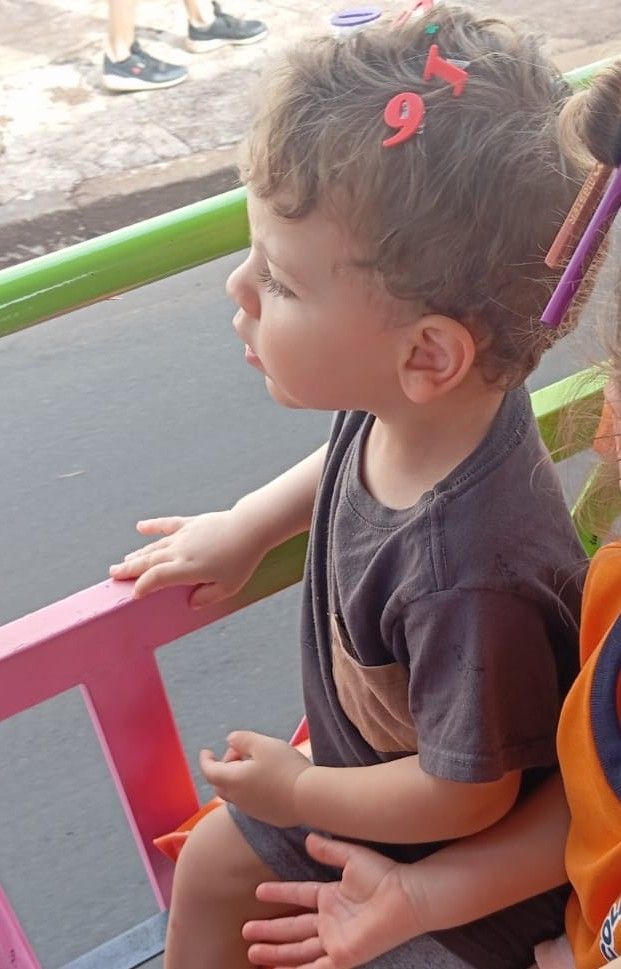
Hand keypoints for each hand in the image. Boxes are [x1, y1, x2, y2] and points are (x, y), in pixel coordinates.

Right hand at [108, 509, 264, 604]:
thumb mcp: (228, 587)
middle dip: (129, 569)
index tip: (134, 594)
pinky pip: (168, 525)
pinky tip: (140, 527)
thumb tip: (190, 604)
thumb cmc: (241, 560)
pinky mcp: (191, 524)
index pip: (157, 578)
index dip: (143, 586)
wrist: (250, 527)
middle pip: (149, 561)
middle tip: (112, 575)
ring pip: (154, 546)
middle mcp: (181, 551)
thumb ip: (207, 598)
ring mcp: (184, 536)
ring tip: (122, 562)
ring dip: (137, 554)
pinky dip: (153, 526)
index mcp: (188, 568)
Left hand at [200, 731, 312, 826]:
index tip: (206, 751)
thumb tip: (230, 740)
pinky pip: (250, 802)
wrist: (309, 797)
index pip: (209, 771)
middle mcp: (238, 799)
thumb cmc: (285, 767)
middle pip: (220, 784)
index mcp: (232, 780)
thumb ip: (242, 739)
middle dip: (224, 767)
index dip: (205, 760)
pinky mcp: (266, 816)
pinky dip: (249, 789)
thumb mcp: (263, 744)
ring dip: (237, 779)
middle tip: (240, 753)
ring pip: (235, 794)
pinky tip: (268, 779)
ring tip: (256, 764)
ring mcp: (252, 810)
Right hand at [243, 833, 421, 967]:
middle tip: (245, 931)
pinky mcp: (343, 955)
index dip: (279, 894)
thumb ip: (330, 850)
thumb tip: (308, 838)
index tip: (258, 891)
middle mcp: (331, 920)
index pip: (298, 896)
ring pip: (298, 949)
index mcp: (332, 896)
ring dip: (276, 952)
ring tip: (252, 952)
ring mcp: (335, 939)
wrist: (405, 896)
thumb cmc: (384, 875)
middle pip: (293, 927)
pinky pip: (316, 967)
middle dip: (269, 930)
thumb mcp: (352, 857)